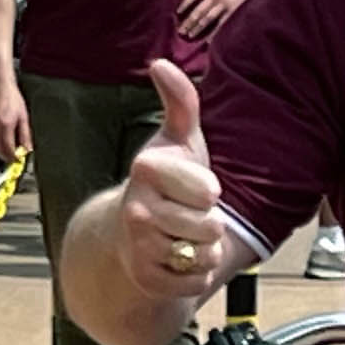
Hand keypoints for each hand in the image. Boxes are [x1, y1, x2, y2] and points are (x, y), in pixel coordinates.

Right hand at [0, 79, 31, 160]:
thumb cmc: (11, 97)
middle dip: (6, 157)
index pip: (9, 149)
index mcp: (5, 125)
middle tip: (14, 159)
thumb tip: (27, 148)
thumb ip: (25, 135)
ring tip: (6, 153)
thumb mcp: (24, 117)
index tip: (19, 161)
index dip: (14, 158)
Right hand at [115, 60, 225, 286]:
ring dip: (204, 249)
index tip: (196, 187)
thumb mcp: (180, 141)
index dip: (209, 191)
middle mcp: (135, 209)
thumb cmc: (167, 181)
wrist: (133, 233)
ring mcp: (138, 247)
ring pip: (205, 255)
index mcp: (145, 169)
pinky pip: (197, 281)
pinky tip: (177, 258)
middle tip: (189, 214)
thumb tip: (160, 63)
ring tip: (184, 235)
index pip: (207, 191)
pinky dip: (196, 274)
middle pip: (210, 227)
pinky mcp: (146, 280)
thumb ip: (181, 103)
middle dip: (210, 223)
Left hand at [176, 0, 253, 38]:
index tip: (178, 13)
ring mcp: (223, 4)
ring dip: (197, 28)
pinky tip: (208, 41)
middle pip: (198, 11)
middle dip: (188, 22)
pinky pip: (221, 24)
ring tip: (190, 35)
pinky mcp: (232, 11)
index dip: (185, 4)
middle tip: (181, 31)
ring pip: (207, 19)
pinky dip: (214, 33)